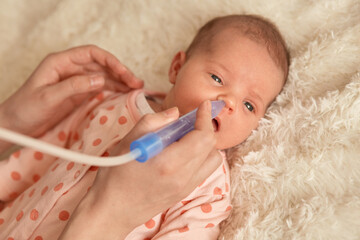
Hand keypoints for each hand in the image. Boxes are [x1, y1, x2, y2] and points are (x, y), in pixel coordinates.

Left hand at [0, 45, 142, 138]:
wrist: (15, 126)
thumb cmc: (25, 109)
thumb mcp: (48, 97)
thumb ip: (74, 86)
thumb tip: (100, 79)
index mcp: (61, 62)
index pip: (92, 54)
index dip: (110, 61)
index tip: (124, 72)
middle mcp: (71, 69)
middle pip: (101, 65)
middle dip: (120, 72)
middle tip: (136, 83)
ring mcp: (76, 82)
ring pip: (103, 76)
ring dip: (119, 81)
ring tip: (135, 88)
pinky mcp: (78, 94)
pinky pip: (99, 88)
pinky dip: (113, 90)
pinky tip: (123, 94)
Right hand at [59, 101, 221, 239]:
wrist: (113, 211)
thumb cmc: (115, 175)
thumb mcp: (128, 142)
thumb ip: (153, 122)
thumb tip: (175, 113)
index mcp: (169, 163)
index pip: (202, 137)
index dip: (205, 118)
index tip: (204, 106)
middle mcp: (183, 177)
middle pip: (210, 146)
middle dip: (204, 127)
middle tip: (190, 119)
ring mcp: (186, 187)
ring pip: (213, 159)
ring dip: (205, 143)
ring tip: (186, 137)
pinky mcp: (185, 192)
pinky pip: (205, 170)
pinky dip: (201, 156)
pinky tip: (183, 152)